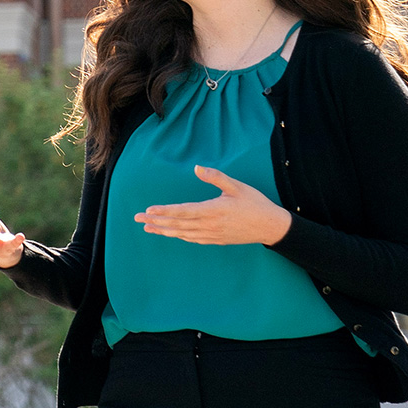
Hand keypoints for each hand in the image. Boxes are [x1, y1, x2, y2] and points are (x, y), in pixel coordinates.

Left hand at [135, 166, 293, 245]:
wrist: (270, 227)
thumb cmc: (254, 203)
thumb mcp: (237, 186)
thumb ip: (216, 177)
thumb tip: (197, 167)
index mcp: (212, 210)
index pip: (182, 211)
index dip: (164, 211)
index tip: (148, 210)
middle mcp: (209, 225)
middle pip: (177, 224)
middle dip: (156, 222)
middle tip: (137, 219)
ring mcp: (212, 235)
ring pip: (182, 234)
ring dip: (163, 231)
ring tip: (147, 228)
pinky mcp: (216, 240)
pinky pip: (192, 239)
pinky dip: (179, 236)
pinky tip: (170, 233)